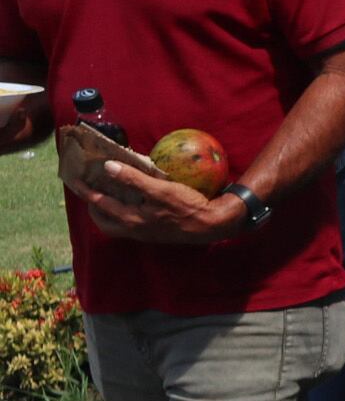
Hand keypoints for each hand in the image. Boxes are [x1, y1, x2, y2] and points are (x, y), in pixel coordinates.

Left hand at [78, 163, 246, 244]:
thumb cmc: (187, 206)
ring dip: (109, 211)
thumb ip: (133, 179)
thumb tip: (108, 167)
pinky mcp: (156, 233)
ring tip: (110, 196)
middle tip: (91, 190)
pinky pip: (130, 224)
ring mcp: (145, 233)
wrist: (212, 225)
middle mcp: (134, 229)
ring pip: (117, 225)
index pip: (99, 204)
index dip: (86, 191)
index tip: (76, 179)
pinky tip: (133, 202)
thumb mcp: (160, 190)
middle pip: (104, 221)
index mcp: (131, 219)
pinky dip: (124, 213)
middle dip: (94, 206)